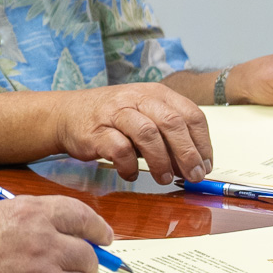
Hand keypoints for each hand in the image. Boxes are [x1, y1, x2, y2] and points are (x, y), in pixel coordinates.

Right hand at [55, 83, 211, 184]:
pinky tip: (132, 173)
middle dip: (187, 153)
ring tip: (164, 178)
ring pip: (148, 134)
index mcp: (156, 94)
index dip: (202, 143)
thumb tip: (195, 163)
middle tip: (193, 175)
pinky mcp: (97, 131)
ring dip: (161, 161)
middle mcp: (138, 99)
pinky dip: (130, 166)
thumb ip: (168, 134)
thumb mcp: (145, 114)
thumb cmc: (111, 117)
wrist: (67, 113)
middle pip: (172, 123)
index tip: (204, 164)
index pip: (190, 114)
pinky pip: (120, 150)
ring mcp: (116, 113)